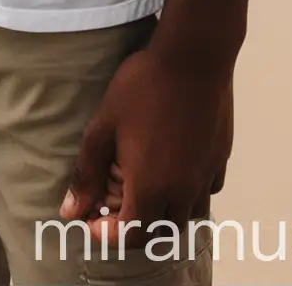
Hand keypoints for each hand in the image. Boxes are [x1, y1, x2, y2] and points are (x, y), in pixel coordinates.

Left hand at [59, 41, 232, 252]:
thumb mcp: (104, 126)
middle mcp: (183, 191)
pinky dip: (190, 191)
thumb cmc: (143, 86)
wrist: (194, 55)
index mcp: (152, 189)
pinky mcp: (221, 157)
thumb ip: (87, 174)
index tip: (91, 221)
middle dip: (135, 227)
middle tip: (113, 206)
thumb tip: (70, 212)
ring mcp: (206, 175)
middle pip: (160, 231)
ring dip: (165, 212)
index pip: (131, 236)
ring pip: (188, 214)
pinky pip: (207, 189)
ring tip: (146, 189)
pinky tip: (176, 168)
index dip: (108, 235)